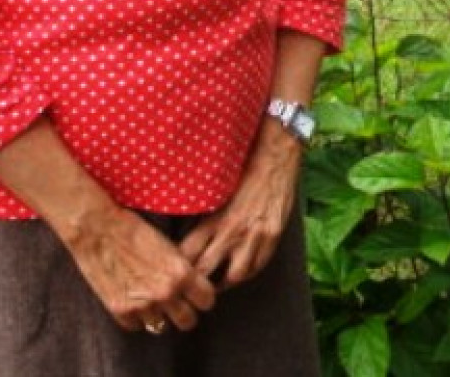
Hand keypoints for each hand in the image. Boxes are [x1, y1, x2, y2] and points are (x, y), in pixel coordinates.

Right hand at [63, 203, 215, 332]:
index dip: (202, 296)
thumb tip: (190, 282)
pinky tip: (135, 301)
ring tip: (155, 301)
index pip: (207, 300)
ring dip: (160, 316)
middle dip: (185, 312)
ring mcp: (142, 305)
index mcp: (181, 273)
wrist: (99, 229)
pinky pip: (137, 326)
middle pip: (188, 322)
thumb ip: (181, 268)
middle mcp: (165, 293)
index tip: (197, 293)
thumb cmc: (134, 229)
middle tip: (178, 302)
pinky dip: (137, 317)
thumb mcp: (168, 245)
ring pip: (162, 327)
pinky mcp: (120, 311)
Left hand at [178, 120, 302, 288]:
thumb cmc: (244, 170)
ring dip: (223, 284)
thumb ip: (205, 216)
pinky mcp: (272, 237)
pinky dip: (248, 273)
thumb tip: (186, 234)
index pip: (188, 253)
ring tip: (215, 286)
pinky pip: (258, 267)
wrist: (275, 160)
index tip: (174, 271)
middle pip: (206, 271)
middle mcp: (232, 231)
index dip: (179, 266)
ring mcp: (254, 237)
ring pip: (234, 276)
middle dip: (196, 284)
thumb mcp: (218, 192)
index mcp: (214, 218)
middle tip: (191, 288)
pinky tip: (240, 272)